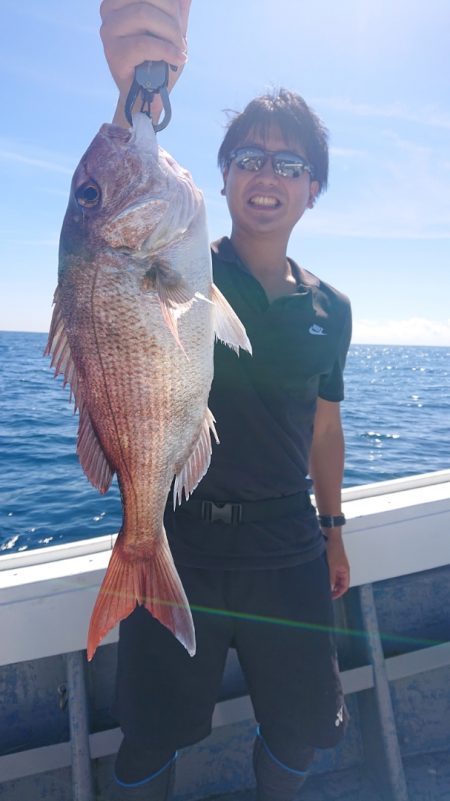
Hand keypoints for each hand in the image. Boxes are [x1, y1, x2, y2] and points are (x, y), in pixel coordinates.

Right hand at [100, 0, 190, 124]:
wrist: (150, 95)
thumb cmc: (160, 59)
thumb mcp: (172, 26)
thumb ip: (176, 6)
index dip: (172, 5)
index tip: (178, 24)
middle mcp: (109, 9)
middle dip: (173, 19)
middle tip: (180, 41)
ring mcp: (108, 30)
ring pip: (144, 14)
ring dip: (171, 34)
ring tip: (178, 50)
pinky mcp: (112, 52)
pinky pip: (143, 43)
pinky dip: (166, 51)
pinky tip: (178, 59)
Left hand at [326, 534, 349, 599]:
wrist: (331, 534)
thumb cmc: (334, 548)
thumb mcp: (332, 565)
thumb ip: (331, 577)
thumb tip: (329, 589)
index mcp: (345, 570)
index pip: (344, 586)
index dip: (338, 593)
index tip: (330, 597)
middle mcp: (341, 568)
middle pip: (338, 583)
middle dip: (332, 589)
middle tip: (324, 593)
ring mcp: (336, 564)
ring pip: (333, 577)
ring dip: (328, 581)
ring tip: (320, 585)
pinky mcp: (330, 560)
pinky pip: (329, 571)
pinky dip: (325, 575)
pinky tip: (318, 576)